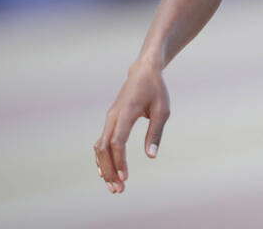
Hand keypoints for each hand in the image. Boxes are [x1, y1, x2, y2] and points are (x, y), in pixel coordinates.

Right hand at [93, 61, 169, 193]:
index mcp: (126, 112)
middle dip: (109, 171)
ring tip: (114, 187)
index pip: (117, 141)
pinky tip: (107, 173)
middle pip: (104, 148)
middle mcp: (113, 116)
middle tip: (118, 190)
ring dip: (105, 167)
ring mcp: (109, 118)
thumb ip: (155, 132)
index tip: (125, 178)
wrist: (143, 71)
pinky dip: (102, 159)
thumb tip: (151, 156)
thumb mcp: (162, 110)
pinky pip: (102, 142)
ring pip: (100, 147)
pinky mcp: (110, 120)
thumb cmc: (156, 90)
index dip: (120, 161)